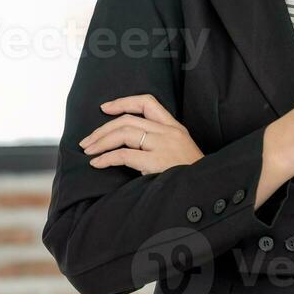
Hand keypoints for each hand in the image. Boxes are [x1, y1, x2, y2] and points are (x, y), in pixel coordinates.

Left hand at [79, 94, 203, 175]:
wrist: (206, 191)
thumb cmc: (190, 176)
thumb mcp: (180, 153)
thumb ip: (160, 144)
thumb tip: (127, 144)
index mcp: (175, 128)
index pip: (147, 103)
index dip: (123, 102)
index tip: (104, 108)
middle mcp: (170, 132)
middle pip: (128, 119)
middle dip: (103, 129)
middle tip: (87, 141)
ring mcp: (164, 146)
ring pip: (124, 133)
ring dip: (101, 141)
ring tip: (88, 151)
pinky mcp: (157, 161)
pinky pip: (123, 155)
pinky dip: (106, 158)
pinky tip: (97, 163)